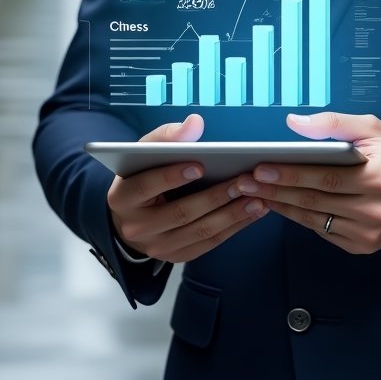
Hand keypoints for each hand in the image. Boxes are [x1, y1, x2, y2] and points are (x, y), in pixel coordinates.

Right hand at [106, 113, 267, 263]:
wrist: (132, 215)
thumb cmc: (144, 174)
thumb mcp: (146, 151)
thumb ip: (167, 136)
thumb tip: (194, 123)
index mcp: (123, 198)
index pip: (145, 187)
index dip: (171, 176)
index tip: (199, 165)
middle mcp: (136, 228)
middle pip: (180, 213)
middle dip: (214, 196)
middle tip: (242, 180)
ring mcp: (157, 246)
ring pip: (199, 232)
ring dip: (231, 214)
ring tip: (257, 197)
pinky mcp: (177, 256)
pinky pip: (208, 243)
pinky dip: (234, 227)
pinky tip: (254, 211)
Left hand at [236, 112, 380, 254]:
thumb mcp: (374, 127)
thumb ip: (334, 124)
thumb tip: (295, 123)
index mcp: (376, 177)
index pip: (323, 177)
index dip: (289, 174)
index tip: (260, 168)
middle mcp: (373, 209)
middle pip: (313, 201)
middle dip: (275, 190)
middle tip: (245, 182)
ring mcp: (368, 232)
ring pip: (315, 220)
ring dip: (283, 206)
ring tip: (256, 194)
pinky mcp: (365, 245)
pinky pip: (325, 232)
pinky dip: (303, 219)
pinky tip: (284, 205)